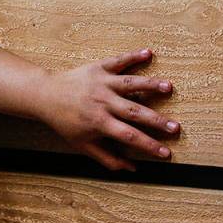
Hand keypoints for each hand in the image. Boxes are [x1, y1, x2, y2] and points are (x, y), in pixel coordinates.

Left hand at [37, 48, 178, 170]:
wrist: (46, 95)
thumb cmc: (65, 122)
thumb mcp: (82, 144)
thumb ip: (107, 158)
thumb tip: (132, 169)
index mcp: (99, 122)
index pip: (129, 137)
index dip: (148, 146)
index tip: (166, 153)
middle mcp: (103, 102)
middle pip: (134, 112)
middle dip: (156, 121)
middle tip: (176, 127)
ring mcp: (102, 83)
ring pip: (130, 84)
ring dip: (150, 85)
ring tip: (169, 87)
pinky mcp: (99, 68)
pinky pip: (118, 61)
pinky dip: (133, 56)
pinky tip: (148, 53)